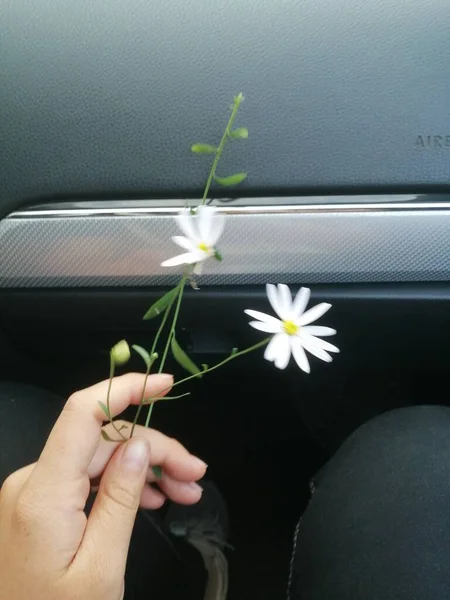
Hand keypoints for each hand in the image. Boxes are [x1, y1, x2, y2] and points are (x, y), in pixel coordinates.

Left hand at [0, 373, 206, 599]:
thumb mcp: (102, 566)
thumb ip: (121, 498)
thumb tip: (141, 446)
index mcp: (43, 493)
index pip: (83, 413)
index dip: (126, 388)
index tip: (165, 384)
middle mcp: (32, 481)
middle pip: (104, 441)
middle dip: (155, 449)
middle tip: (196, 474)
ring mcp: (35, 491)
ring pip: (101, 458)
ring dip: (146, 468)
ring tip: (185, 490)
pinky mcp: (41, 503)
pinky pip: (88, 478)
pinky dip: (123, 483)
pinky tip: (155, 497)